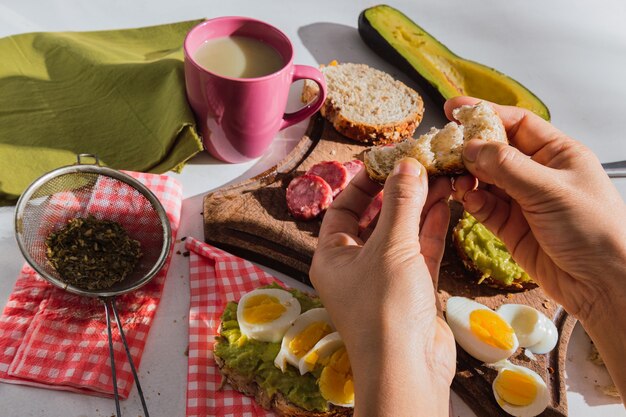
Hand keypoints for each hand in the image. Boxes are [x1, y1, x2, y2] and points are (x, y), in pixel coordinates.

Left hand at [310, 158, 454, 416]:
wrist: (407, 368)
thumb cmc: (384, 307)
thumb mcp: (389, 248)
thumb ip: (400, 204)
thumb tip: (407, 165)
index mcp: (332, 256)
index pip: (341, 209)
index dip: (361, 184)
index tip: (385, 161)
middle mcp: (354, 266)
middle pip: (375, 219)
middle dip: (397, 192)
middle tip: (420, 164)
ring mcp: (384, 278)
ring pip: (401, 233)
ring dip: (419, 206)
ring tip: (440, 176)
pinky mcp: (412, 290)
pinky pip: (420, 251)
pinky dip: (431, 228)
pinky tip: (445, 202)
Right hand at [445, 96, 625, 395]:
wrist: (603, 284)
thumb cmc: (596, 231)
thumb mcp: (551, 190)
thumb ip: (508, 167)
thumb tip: (472, 147)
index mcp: (558, 154)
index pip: (517, 124)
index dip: (486, 114)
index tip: (455, 110)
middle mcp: (539, 174)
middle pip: (495, 151)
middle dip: (469, 148)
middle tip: (444, 146)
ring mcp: (523, 201)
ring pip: (485, 180)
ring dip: (466, 176)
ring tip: (452, 175)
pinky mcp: (511, 227)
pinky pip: (484, 206)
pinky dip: (471, 200)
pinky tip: (464, 197)